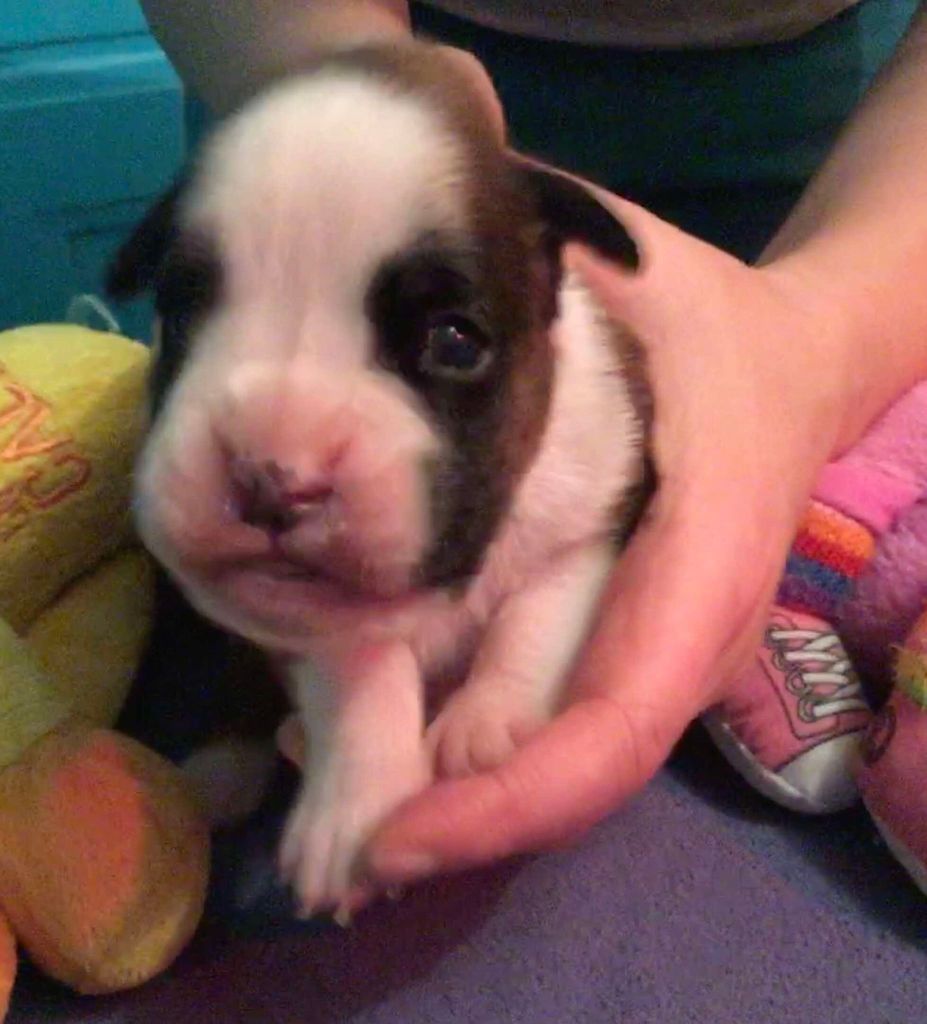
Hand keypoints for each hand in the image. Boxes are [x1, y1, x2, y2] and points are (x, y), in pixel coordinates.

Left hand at [359, 194, 867, 886]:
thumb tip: (401, 294)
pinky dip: (478, 751)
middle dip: (462, 824)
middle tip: (332, 854)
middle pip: (580, 770)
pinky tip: (389, 744)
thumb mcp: (627, 273)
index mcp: (701, 556)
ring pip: (564, 758)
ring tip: (340, 814)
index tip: (396, 837)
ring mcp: (669, 649)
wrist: (798, 361)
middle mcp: (693, 633)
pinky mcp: (637, 641)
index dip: (510, 798)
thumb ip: (535, 277)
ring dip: (459, 800)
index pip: (617, 719)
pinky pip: (557, 717)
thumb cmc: (710, 319)